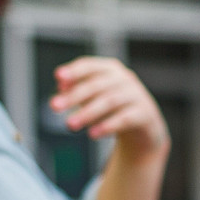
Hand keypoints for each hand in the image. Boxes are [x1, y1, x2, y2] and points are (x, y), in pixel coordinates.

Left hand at [49, 56, 169, 156]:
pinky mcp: (145, 114)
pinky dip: (107, 125)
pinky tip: (92, 134)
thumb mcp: (94, 98)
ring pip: (109, 101)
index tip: (58, 77)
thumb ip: (77, 90)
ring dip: (87, 113)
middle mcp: (125, 79)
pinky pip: (125, 118)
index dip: (74, 70)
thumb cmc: (114, 107)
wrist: (145, 127)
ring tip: (70, 124)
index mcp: (110, 70)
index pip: (90, 66)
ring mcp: (137, 95)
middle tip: (55, 106)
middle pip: (96, 85)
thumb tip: (61, 87)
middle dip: (74, 96)